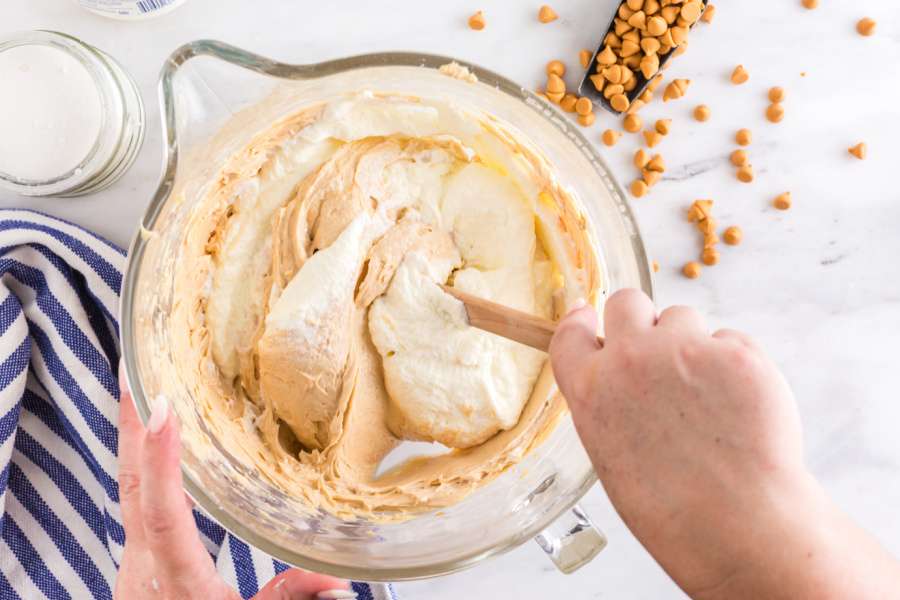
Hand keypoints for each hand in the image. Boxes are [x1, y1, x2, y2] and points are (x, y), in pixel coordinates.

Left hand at [116, 364, 351, 599]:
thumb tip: (339, 587)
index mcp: (175, 580)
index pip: (163, 511)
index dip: (161, 460)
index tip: (161, 410)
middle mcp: (144, 565)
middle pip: (128, 486)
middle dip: (127, 424)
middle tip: (130, 370)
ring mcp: (135, 563)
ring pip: (124, 489)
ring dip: (130, 438)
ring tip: (139, 389)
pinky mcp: (138, 563)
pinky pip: (133, 500)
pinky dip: (140, 463)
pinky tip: (152, 446)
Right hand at [550, 289, 899, 598]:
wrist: (737, 526)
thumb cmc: (671, 507)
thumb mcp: (611, 452)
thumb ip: (609, 401)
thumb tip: (622, 374)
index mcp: (590, 388)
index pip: (572, 331)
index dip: (583, 321)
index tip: (589, 316)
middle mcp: (629, 358)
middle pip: (627, 301)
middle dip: (642, 320)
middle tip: (661, 352)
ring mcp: (684, 349)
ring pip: (684, 318)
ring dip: (692, 344)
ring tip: (708, 399)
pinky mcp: (736, 352)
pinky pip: (731, 340)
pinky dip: (735, 365)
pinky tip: (739, 407)